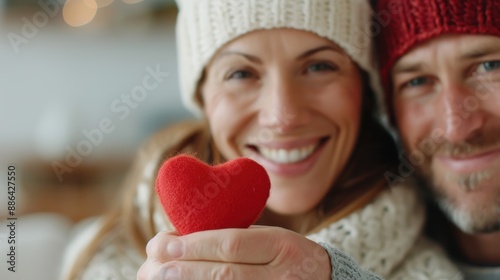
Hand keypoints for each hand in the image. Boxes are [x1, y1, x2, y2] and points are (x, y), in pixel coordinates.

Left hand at [137, 226, 330, 279]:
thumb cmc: (286, 256)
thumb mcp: (270, 237)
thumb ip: (234, 236)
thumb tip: (179, 238)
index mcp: (282, 246)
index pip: (233, 245)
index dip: (194, 245)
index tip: (162, 243)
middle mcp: (282, 276)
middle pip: (224, 275)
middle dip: (181, 269)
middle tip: (149, 266)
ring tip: (155, 279)